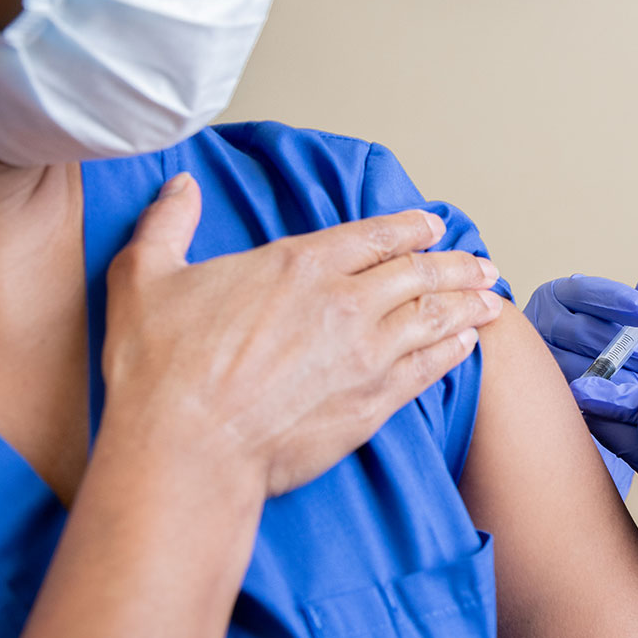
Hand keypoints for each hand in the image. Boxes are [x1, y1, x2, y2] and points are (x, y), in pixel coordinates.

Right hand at [101, 172, 506, 496]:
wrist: (186, 452)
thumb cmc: (160, 372)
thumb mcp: (145, 277)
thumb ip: (168, 224)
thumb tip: (180, 185)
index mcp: (298, 265)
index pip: (372, 235)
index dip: (409, 227)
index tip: (433, 226)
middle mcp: (344, 303)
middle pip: (418, 273)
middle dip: (456, 264)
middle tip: (482, 263)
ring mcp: (366, 355)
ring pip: (433, 317)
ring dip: (468, 304)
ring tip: (492, 298)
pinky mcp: (372, 403)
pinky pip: (428, 368)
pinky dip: (453, 351)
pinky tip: (467, 345)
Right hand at [524, 259, 637, 494]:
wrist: (552, 368)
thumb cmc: (595, 332)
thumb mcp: (620, 309)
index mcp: (559, 294)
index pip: (589, 292)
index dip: (622, 301)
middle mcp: (541, 321)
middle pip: (588, 333)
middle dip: (635, 351)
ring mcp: (537, 357)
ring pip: (580, 367)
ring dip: (624, 379)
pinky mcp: (540, 389)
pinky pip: (575, 395)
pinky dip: (606, 400)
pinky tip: (634, 407)